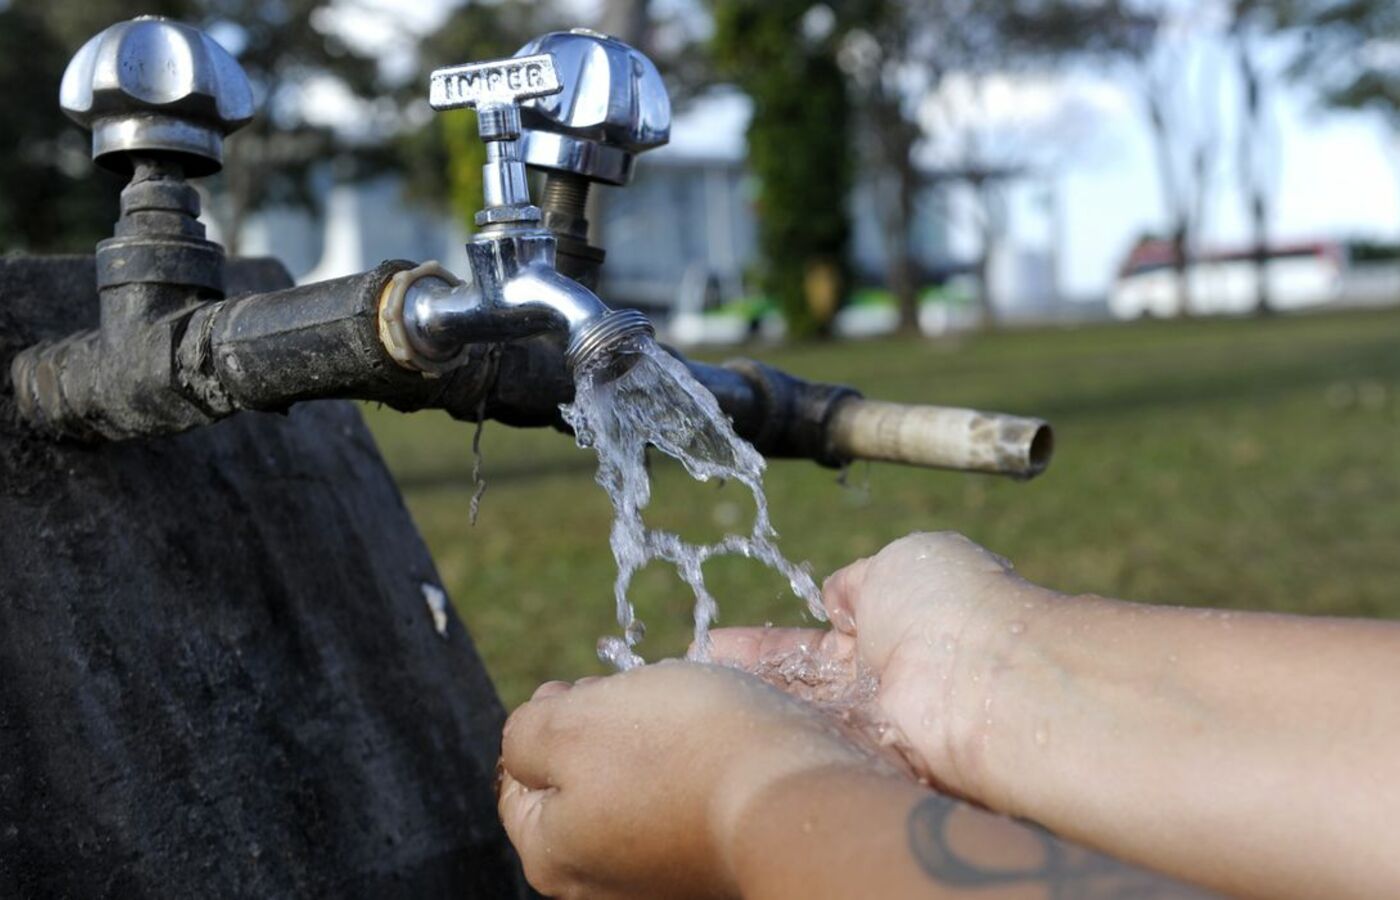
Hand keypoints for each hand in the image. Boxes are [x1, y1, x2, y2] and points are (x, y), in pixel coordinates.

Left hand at [497, 660, 883, 898]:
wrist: (797, 796)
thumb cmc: (680, 752)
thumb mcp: (571, 722)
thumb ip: (525, 732)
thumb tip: (529, 742)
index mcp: (552, 855)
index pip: (518, 778)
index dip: (548, 717)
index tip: (584, 686)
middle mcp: (601, 885)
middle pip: (580, 785)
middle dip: (602, 729)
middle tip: (637, 694)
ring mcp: (662, 880)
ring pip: (637, 789)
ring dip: (653, 745)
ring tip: (687, 713)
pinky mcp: (713, 866)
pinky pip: (688, 806)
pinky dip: (696, 770)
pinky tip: (719, 745)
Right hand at [710, 532, 1054, 797]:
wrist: (986, 680)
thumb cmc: (952, 606)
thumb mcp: (900, 561)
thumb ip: (859, 580)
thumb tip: (837, 595)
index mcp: (897, 622)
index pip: (819, 636)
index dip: (768, 642)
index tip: (717, 643)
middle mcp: (884, 680)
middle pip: (801, 682)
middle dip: (746, 677)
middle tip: (693, 673)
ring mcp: (874, 724)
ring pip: (799, 714)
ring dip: (749, 705)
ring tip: (690, 698)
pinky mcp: (867, 763)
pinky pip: (807, 747)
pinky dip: (765, 736)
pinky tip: (717, 728)